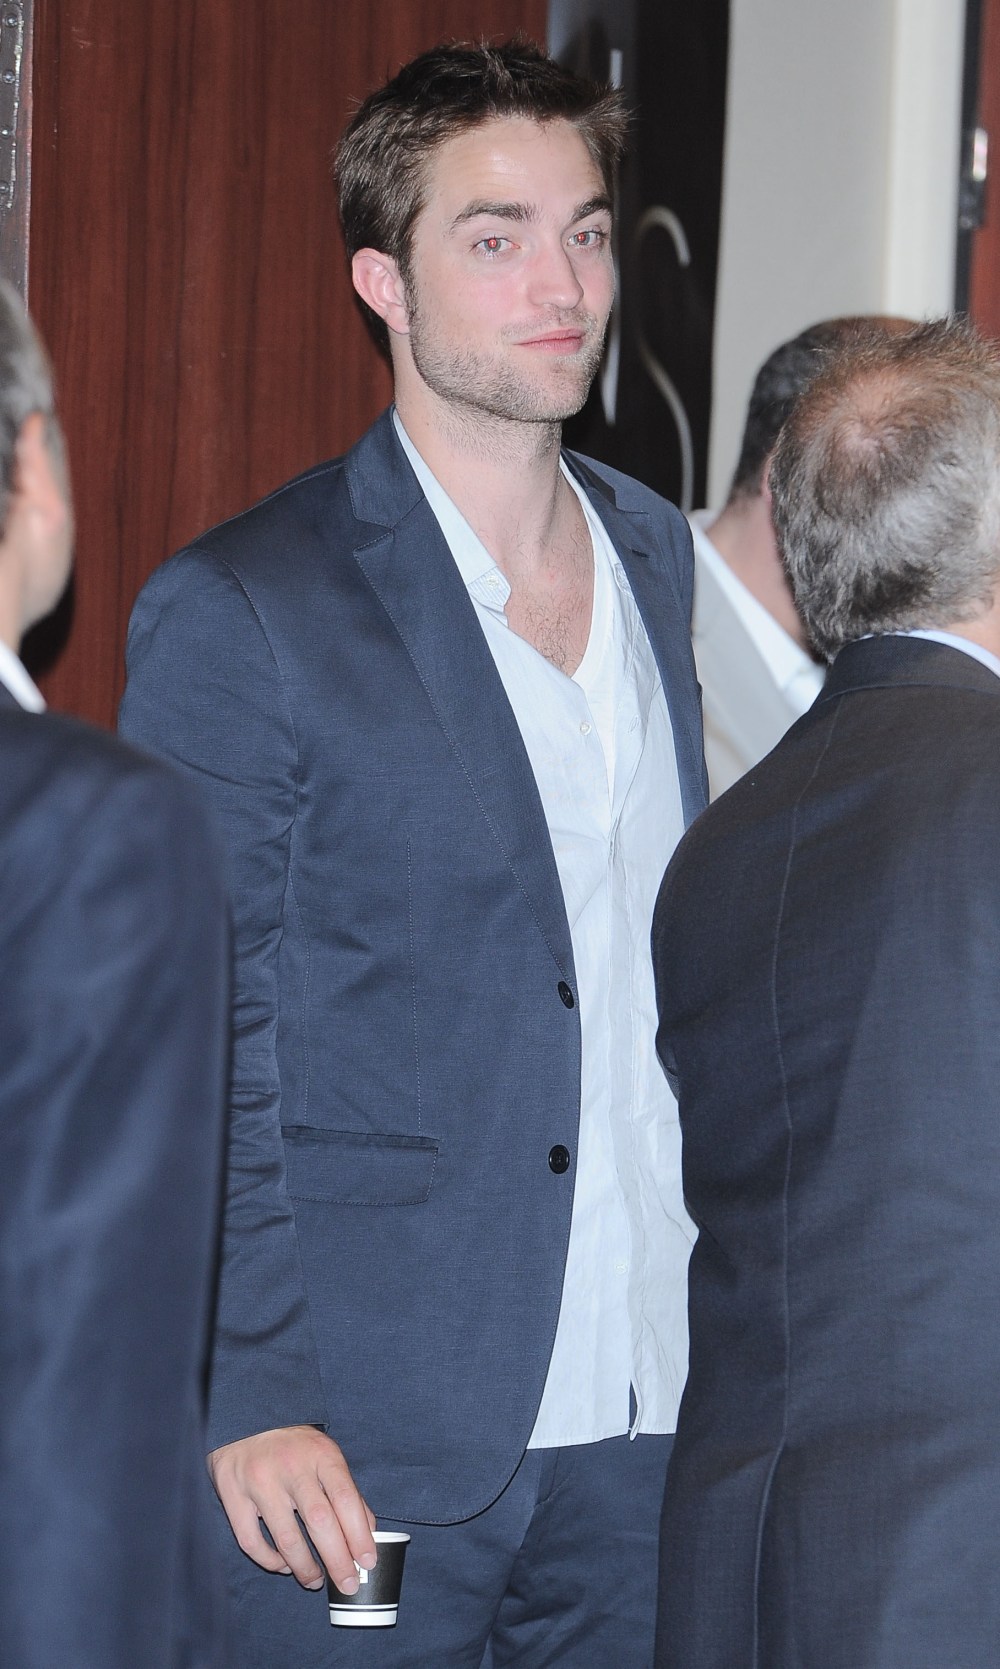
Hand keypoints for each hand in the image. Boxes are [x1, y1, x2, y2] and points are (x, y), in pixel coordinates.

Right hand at [208, 1425, 376, 1592]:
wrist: (246, 1417)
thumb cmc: (294, 1444)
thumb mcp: (326, 1456)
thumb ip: (346, 1492)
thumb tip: (368, 1534)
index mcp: (320, 1454)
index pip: (345, 1498)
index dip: (359, 1534)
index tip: (368, 1561)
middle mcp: (291, 1467)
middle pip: (319, 1521)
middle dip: (337, 1560)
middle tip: (348, 1584)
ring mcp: (259, 1481)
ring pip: (286, 1538)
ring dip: (305, 1568)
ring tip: (315, 1581)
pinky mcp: (232, 1494)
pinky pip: (252, 1541)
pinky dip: (270, 1561)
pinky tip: (283, 1566)